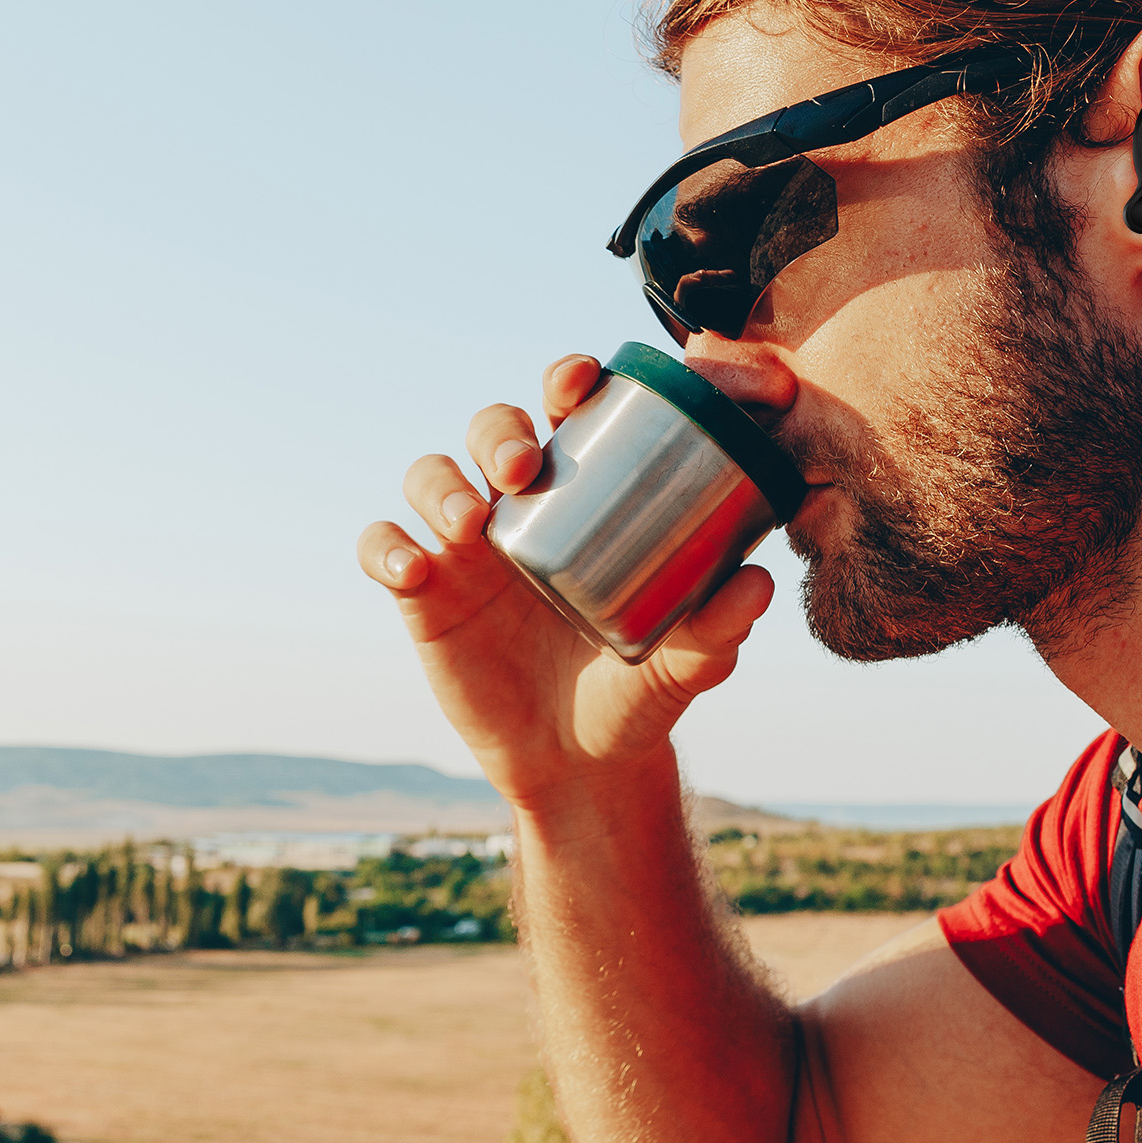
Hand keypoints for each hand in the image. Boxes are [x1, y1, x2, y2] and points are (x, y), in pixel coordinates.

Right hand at [356, 352, 776, 808]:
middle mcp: (519, 506)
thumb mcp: (687, 662)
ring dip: (441, 483)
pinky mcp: (422, 593)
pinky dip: (386, 547)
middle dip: (500, 432)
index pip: (569, 414)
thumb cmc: (638, 689)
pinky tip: (412, 571)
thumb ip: (721, 627)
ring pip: (429, 474)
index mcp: (586, 495)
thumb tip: (759, 583)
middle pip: (493, 429)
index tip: (579, 381)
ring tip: (467, 524)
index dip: (567, 379)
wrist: (581, 763)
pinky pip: (382, 547)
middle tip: (523, 469)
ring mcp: (465, 548)